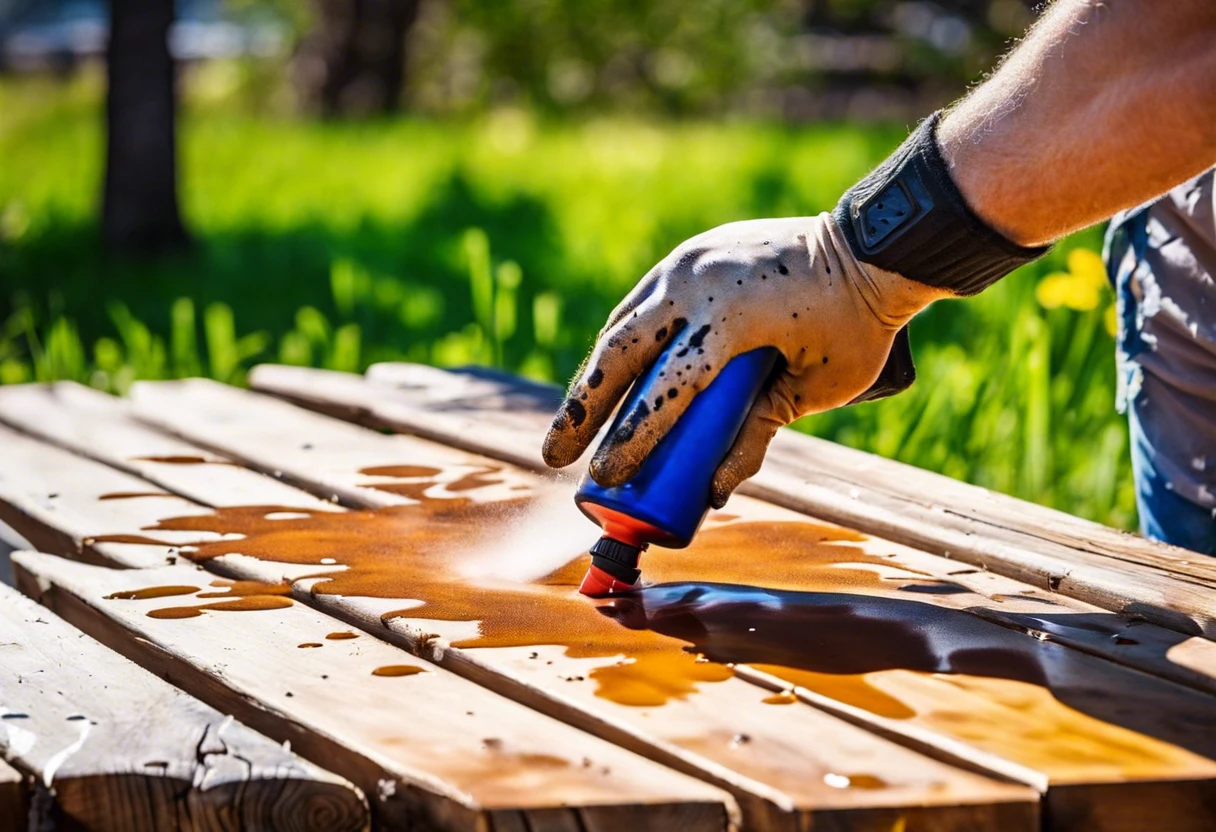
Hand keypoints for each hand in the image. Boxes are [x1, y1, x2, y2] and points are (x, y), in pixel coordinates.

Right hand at [542, 212, 951, 506]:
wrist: (872, 246)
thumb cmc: (855, 327)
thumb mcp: (814, 390)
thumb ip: (759, 435)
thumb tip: (713, 491)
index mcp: (729, 319)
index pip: (665, 389)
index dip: (630, 438)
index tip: (604, 477)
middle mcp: (696, 283)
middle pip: (619, 353)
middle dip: (582, 409)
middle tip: (557, 455)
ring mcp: (688, 261)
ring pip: (622, 324)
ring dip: (595, 375)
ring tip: (575, 421)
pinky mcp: (691, 253)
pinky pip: (643, 302)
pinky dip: (623, 340)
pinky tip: (609, 372)